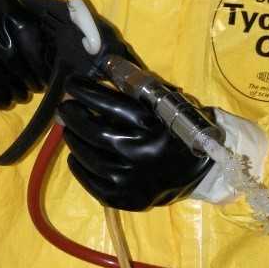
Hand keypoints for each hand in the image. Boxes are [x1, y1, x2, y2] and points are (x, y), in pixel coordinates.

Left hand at [58, 76, 213, 209]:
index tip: (72, 83)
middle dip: (73, 115)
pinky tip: (76, 156)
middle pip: (92, 131)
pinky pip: (92, 182)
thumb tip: (102, 68)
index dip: (84, 91)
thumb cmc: (180, 128)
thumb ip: (136, 87)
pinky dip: (79, 167)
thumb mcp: (165, 102)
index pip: (106, 103)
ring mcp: (131, 179)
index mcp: (150, 124)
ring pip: (87, 157)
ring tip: (69, 130)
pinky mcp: (126, 198)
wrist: (204, 169)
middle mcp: (139, 152)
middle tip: (65, 107)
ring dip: (73, 140)